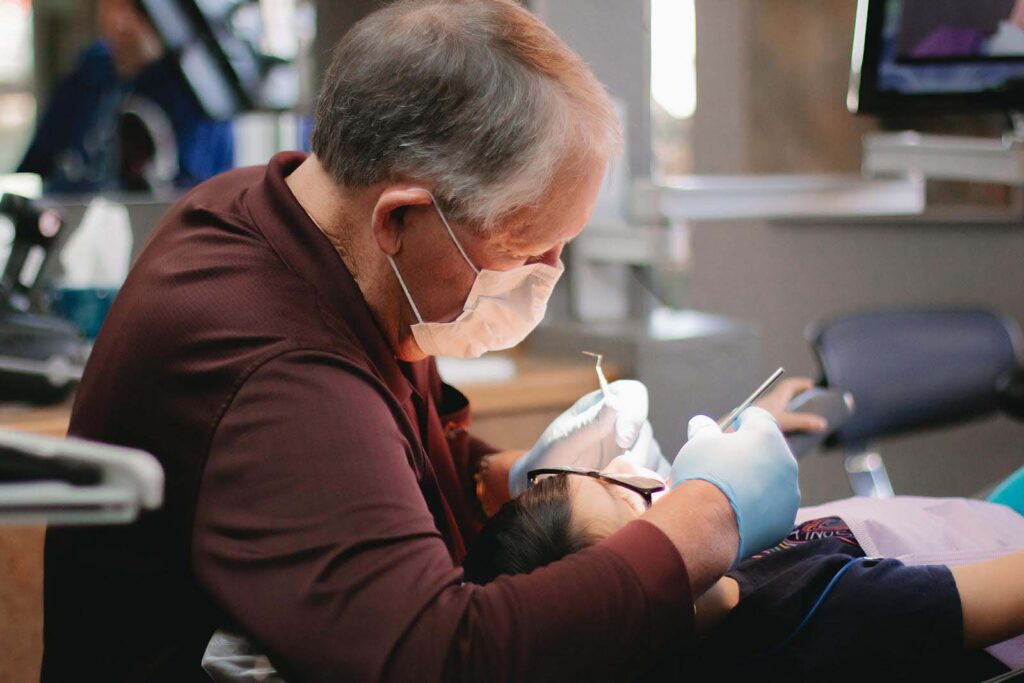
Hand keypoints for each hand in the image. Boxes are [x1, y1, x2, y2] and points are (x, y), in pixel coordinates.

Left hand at [507, 380, 669, 495]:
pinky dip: (650, 485)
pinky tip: (631, 495)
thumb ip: (589, 424)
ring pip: (653, 453)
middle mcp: (622, 422)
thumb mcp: (563, 441)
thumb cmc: (549, 458)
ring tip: (615, 485)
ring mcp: (633, 446)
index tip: (622, 440)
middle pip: (646, 428)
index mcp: (604, 404)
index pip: (633, 394)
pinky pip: (657, 475)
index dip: (634, 413)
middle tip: (618, 471)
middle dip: (636, 450)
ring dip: (641, 470)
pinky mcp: (639, 470)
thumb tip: (614, 403)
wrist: (545, 489)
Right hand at [670, 407, 799, 563]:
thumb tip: (702, 423)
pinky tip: (736, 513)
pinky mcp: (785, 520)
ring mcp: (789, 493)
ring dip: (756, 482)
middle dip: (751, 454)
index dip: (740, 423)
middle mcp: (786, 461)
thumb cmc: (702, 475)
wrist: (706, 522)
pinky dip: (758, 508)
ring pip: (773, 481)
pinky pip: (771, 508)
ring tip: (729, 493)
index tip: (728, 434)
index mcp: (767, 434)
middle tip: (726, 465)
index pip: (758, 418)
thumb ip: (705, 430)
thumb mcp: (698, 443)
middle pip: (769, 450)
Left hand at [753, 377, 827, 433]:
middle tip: (804, 398)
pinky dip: (776, 418)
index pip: (789, 386)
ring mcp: (759, 410)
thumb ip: (804, 422)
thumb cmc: (759, 421)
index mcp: (775, 398)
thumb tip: (823, 423)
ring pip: (774, 405)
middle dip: (794, 394)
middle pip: (782, 394)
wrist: (736, 429)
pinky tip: (778, 429)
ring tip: (793, 415)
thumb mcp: (785, 421)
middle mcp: (767, 402)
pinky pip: (767, 416)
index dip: (801, 384)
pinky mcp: (753, 420)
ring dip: (784, 407)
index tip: (811, 384)